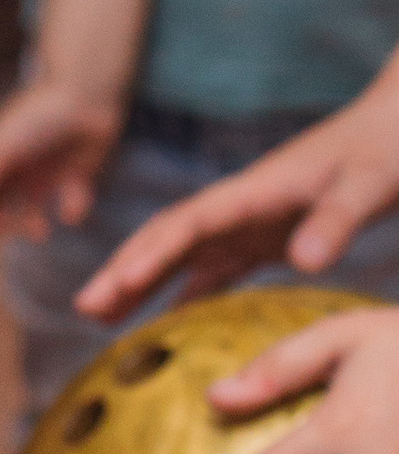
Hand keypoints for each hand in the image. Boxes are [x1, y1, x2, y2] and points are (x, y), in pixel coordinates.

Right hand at [0, 81, 122, 236]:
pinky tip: (71, 209)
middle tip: (18, 230)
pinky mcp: (74, 173)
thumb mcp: (0, 145)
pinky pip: (71, 202)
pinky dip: (72, 210)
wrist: (85, 96)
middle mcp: (17, 165)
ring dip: (32, 224)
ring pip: (32, 208)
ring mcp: (46, 170)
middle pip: (1, 204)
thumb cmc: (38, 117)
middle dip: (4, 223)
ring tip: (42, 232)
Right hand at [76, 79, 398, 321]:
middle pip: (167, 237)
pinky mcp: (265, 236)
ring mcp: (248, 222)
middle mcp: (238, 206)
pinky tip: (171, 327)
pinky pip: (216, 271)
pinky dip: (189, 296)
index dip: (153, 251)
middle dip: (123, 269)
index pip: (190, 222)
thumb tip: (301, 263)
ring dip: (141, 283)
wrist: (394, 126)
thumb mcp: (367, 185)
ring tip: (100, 319)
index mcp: (253, 190)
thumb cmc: (384, 151)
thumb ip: (336, 222)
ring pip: (181, 256)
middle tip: (84, 308)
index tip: (121, 281)